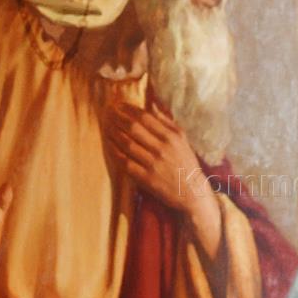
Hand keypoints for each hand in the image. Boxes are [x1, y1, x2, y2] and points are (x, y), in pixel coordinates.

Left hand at [107, 101, 221, 254]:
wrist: (191, 192)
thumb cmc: (185, 163)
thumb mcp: (182, 139)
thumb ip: (167, 121)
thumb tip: (153, 104)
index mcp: (171, 137)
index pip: (145, 117)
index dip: (129, 109)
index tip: (119, 104)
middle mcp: (162, 149)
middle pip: (133, 128)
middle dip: (117, 118)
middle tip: (107, 111)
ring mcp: (153, 164)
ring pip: (127, 144)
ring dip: (113, 133)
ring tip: (105, 126)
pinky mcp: (146, 178)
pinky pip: (125, 162)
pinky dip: (115, 152)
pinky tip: (109, 145)